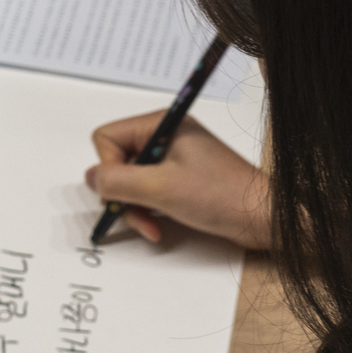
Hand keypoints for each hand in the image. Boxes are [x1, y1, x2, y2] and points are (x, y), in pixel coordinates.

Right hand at [85, 112, 270, 247]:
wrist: (261, 216)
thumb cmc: (220, 196)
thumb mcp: (160, 188)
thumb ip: (117, 181)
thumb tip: (90, 178)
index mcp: (161, 125)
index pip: (107, 138)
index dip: (108, 168)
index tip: (125, 191)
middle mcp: (164, 137)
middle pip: (116, 163)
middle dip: (123, 194)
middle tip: (137, 216)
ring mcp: (172, 160)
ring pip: (130, 182)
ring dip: (135, 208)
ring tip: (151, 227)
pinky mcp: (179, 180)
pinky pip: (147, 193)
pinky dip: (148, 212)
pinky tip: (159, 227)